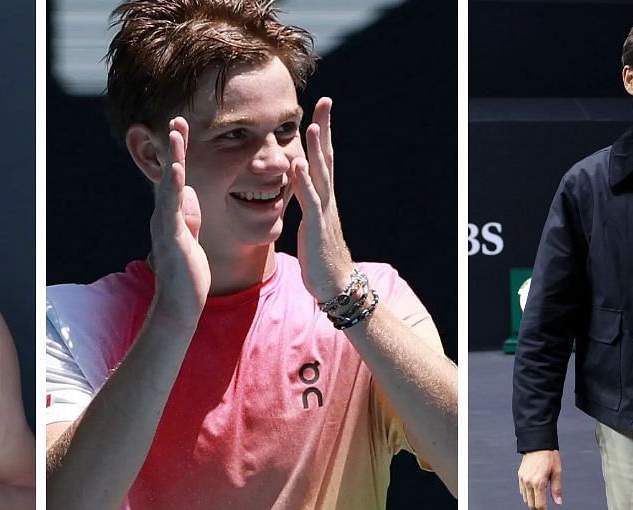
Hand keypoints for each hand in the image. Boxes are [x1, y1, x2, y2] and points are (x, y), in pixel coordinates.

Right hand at [148, 116, 209, 326]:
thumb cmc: (188, 275)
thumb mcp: (191, 238)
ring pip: (169, 186)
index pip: (176, 178)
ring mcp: (166, 225)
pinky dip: (173, 187)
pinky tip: (177, 169)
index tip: (182, 130)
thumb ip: (189, 216)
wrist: (181, 305)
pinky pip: (172, 207)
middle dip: (174, 147)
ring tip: (176, 135)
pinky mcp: (172, 236)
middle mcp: (164, 216)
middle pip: (170, 175)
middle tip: (177, 120)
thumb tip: (188, 194)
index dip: (179, 154)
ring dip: (173, 159)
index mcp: (171, 215)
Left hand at [291, 97, 353, 301]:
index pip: (324, 158)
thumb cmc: (320, 256)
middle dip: (324, 129)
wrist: (335, 284)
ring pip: (320, 175)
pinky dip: (303, 181)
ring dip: (315, 150)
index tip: (320, 108)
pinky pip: (310, 200)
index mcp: (324, 197)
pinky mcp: (316, 227)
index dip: (322, 133)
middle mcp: (327, 199)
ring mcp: (323, 212)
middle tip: (324, 102)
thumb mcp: (311, 222)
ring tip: (310, 126)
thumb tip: (299, 182)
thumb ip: (307, 201)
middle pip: (326, 158)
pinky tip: (297, 165)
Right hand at [518, 449, 561, 509]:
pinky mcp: (520, 476)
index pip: (540, 505)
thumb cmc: (549, 456)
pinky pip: (523, 492)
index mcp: (539, 482)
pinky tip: (534, 499)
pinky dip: (528, 498)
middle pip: (531, 504)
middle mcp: (528, 482)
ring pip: (526, 499)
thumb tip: (558, 503)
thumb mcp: (557, 472)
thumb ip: (557, 489)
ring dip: (533, 507)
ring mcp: (523, 480)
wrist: (537, 444)